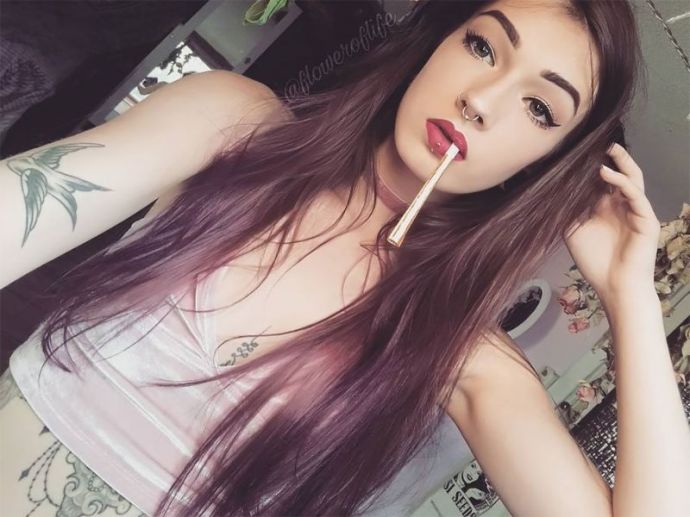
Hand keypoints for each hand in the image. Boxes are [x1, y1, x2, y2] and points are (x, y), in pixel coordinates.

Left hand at [564, 143, 659, 303]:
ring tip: (608, 149)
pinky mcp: (646, 220)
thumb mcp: (573, 231)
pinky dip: (621, 182)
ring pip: (632, 180)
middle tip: (599, 142)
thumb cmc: (595, 261)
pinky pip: (636, 196)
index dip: (593, 166)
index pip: (603, 181)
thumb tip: (551, 189)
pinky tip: (606, 173)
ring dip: (621, 164)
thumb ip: (568, 211)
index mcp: (608, 208)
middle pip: (621, 175)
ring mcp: (636, 212)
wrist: (614, 286)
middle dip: (613, 158)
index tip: (579, 151)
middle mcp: (623, 206)